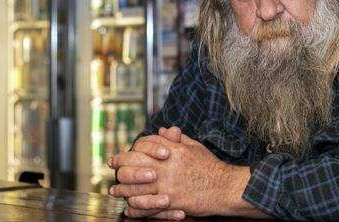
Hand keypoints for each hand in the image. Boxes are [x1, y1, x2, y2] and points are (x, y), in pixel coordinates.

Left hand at [110, 130, 254, 217]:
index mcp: (173, 150)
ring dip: (123, 188)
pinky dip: (135, 207)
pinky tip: (129, 207)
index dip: (132, 148)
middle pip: (134, 163)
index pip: (145, 144)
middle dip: (120, 165)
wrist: (225, 187)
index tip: (125, 152)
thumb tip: (162, 130)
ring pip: (135, 186)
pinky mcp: (170, 201)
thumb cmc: (211, 166)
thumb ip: (176, 139)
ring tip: (116, 191)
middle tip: (114, 168)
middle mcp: (167, 166)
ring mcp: (167, 184)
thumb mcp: (194, 147)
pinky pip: (146, 205)